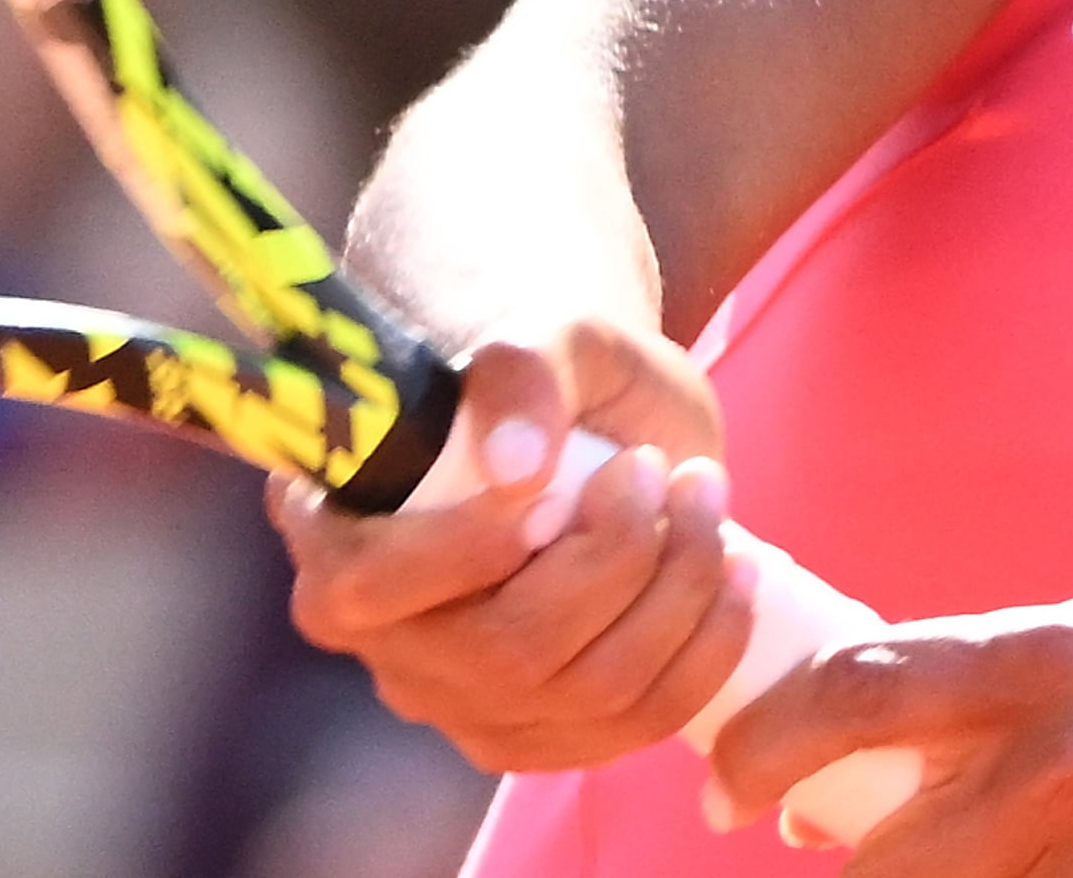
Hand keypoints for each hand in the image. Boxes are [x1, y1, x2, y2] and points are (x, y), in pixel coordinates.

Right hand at [275, 318, 755, 772]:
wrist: (590, 422)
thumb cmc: (546, 376)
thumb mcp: (538, 336)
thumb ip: (520, 372)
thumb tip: (516, 461)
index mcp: (335, 542)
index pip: (370, 587)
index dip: (469, 547)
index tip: (561, 477)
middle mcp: (386, 646)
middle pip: (505, 651)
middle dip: (613, 559)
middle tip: (661, 468)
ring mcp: (466, 705)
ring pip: (588, 692)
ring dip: (677, 593)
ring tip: (708, 494)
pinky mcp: (547, 736)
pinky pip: (639, 724)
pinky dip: (707, 648)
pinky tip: (737, 571)